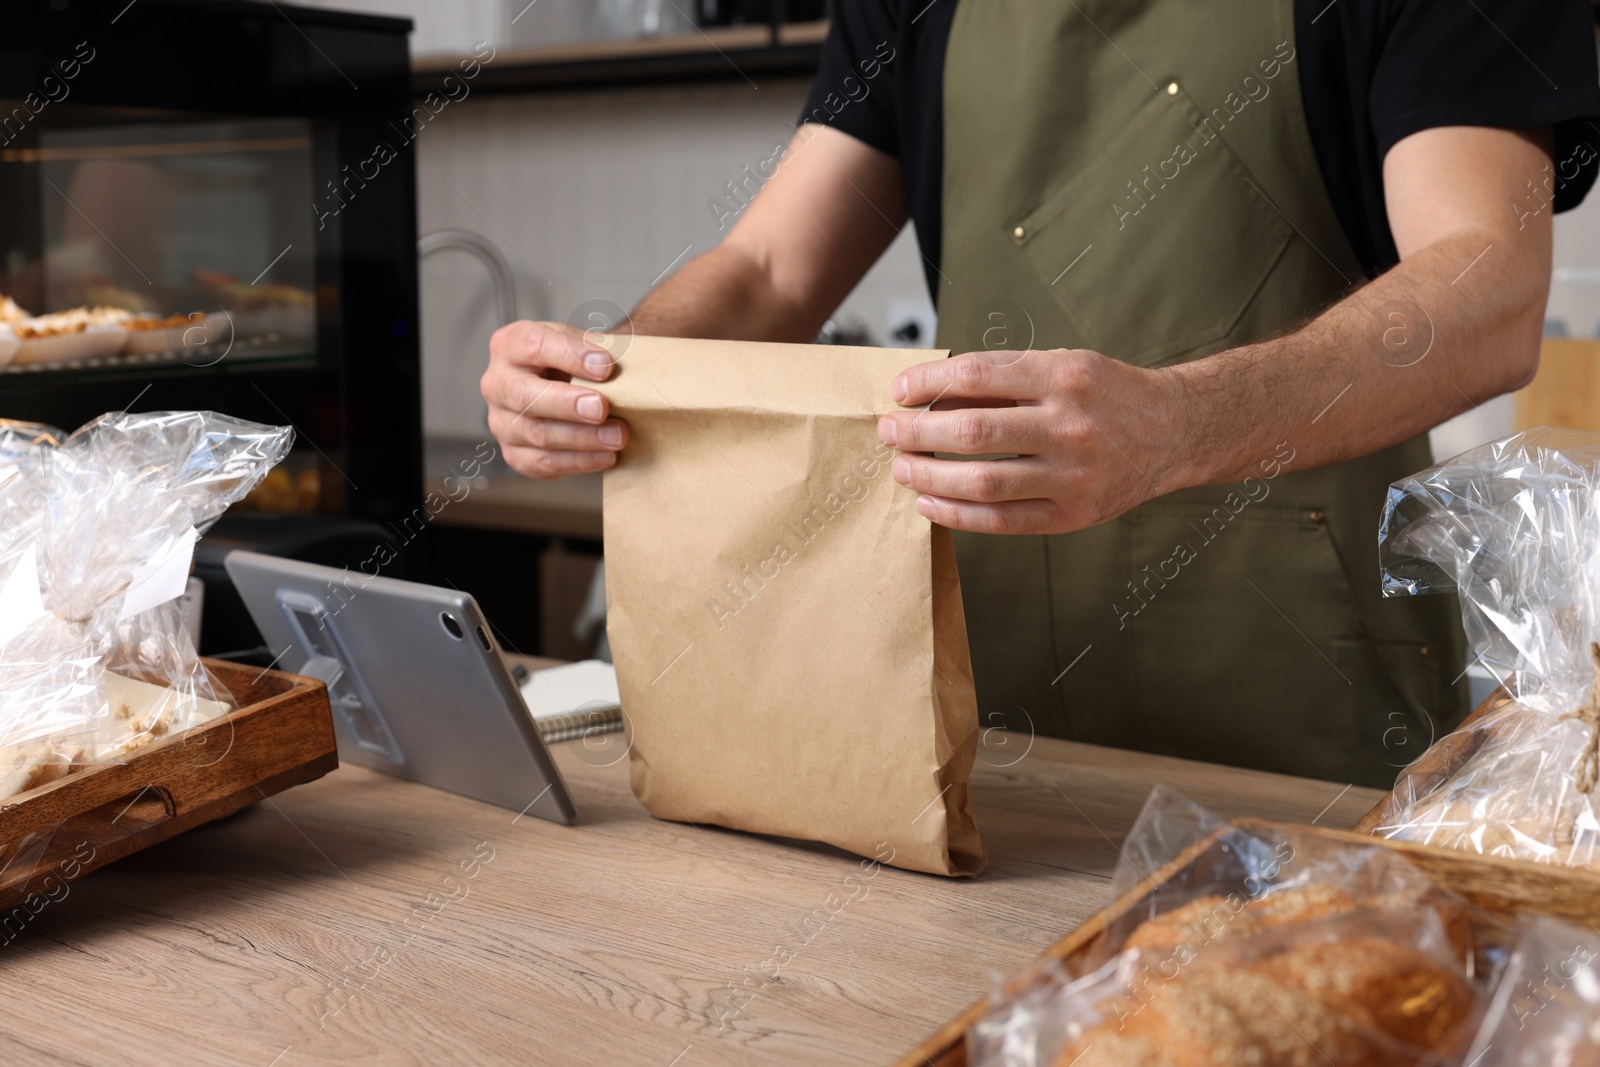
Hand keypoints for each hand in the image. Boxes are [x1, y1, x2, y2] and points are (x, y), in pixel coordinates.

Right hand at [482, 321, 628, 478]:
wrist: (563, 387)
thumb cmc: (572, 362)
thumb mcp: (579, 343)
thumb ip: (596, 351)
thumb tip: (622, 368)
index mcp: (509, 345)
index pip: (534, 346)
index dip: (570, 356)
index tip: (606, 367)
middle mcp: (497, 384)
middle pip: (524, 396)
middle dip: (567, 404)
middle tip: (602, 408)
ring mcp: (501, 422)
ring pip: (536, 434)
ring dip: (582, 438)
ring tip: (617, 436)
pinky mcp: (514, 453)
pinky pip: (543, 463)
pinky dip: (579, 461)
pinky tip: (606, 456)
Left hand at [876, 349, 1193, 533]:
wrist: (1174, 432)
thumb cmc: (1105, 395)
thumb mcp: (1063, 366)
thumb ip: (1004, 380)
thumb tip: (929, 394)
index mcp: (1064, 376)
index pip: (977, 375)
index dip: (928, 383)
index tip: (898, 392)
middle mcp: (1069, 424)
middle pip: (972, 432)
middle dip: (917, 432)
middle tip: (888, 431)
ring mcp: (1073, 475)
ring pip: (983, 481)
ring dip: (929, 476)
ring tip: (901, 468)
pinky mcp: (1073, 515)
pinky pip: (1002, 520)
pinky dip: (957, 514)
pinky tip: (928, 502)